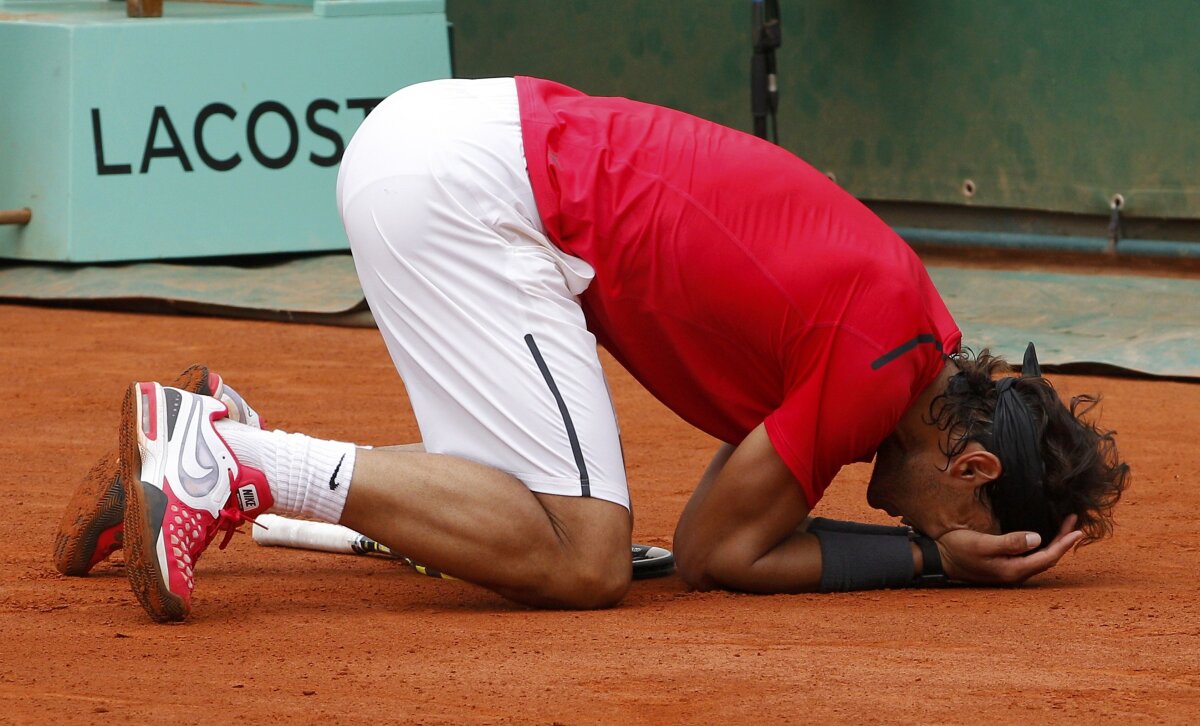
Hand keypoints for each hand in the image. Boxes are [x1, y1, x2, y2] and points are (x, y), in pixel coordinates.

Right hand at [936, 515, 1083, 584]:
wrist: (939, 558)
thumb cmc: (958, 548)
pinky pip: (1031, 556)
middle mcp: (1015, 573)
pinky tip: (1043, 536)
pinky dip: (1042, 545)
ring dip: (1054, 543)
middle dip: (1063, 542)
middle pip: (1047, 559)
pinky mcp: (1004, 565)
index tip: (1078, 530)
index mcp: (1012, 570)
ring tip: (1065, 527)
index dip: (1064, 545)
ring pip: (1040, 558)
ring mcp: (1009, 570)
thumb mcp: (982, 543)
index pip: (1047, 558)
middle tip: (1074, 522)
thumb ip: (1010, 542)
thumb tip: (1037, 538)